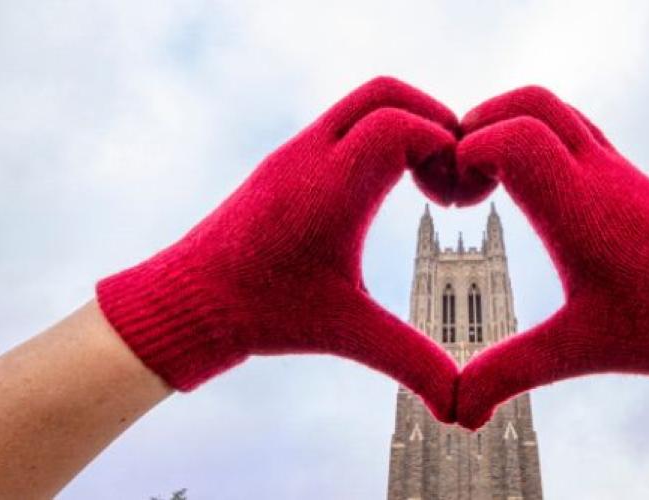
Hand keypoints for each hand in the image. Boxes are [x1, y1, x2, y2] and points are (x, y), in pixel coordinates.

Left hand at [97, 77, 460, 421]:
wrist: (184, 301)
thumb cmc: (262, 315)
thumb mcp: (348, 334)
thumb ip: (413, 364)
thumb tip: (464, 410)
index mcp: (332, 186)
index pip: (403, 124)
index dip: (447, 149)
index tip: (456, 200)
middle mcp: (313, 155)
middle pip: (388, 92)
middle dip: (435, 121)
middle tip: (451, 177)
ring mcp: (296, 151)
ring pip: (365, 101)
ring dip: (407, 127)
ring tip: (427, 186)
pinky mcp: (287, 159)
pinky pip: (346, 122)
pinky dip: (380, 137)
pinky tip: (389, 191)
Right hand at [452, 87, 648, 428]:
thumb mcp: (577, 352)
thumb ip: (507, 375)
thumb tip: (453, 413)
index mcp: (580, 208)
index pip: (512, 135)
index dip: (466, 154)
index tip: (454, 201)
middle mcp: (599, 175)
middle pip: (531, 101)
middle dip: (479, 124)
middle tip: (460, 180)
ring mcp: (619, 171)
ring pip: (557, 109)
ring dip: (511, 127)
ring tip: (488, 185)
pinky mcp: (632, 179)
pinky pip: (577, 131)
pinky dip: (541, 140)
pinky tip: (532, 194)